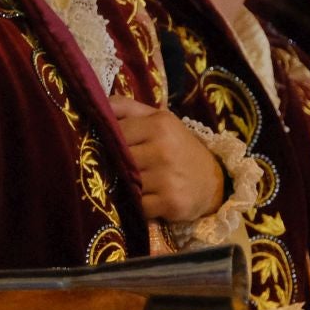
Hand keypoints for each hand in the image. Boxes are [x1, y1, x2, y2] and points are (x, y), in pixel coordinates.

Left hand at [111, 96, 225, 223]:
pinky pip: (138, 207)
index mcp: (159, 125)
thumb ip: (126, 108)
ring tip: (131, 183)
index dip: (107, 140)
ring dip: (124, 186)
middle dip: (112, 165)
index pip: (115, 131)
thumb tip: (95, 102)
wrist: (213, 180)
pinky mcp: (171, 203)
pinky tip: (144, 199)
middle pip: (118, 159)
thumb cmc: (177, 146)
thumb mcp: (158, 119)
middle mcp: (164, 150)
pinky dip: (137, 206)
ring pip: (126, 183)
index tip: (104, 146)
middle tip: (111, 168)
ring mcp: (168, 178)